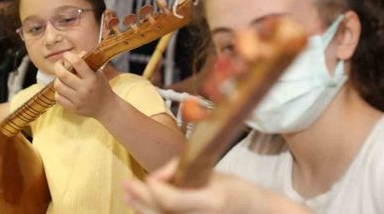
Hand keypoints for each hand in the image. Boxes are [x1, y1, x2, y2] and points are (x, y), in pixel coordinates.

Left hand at [53, 51, 117, 118]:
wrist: (106, 107)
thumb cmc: (101, 87)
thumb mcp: (98, 72)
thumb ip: (86, 62)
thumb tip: (73, 54)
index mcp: (92, 78)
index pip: (77, 62)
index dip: (68, 56)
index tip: (66, 55)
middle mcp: (84, 89)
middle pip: (63, 74)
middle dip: (58, 66)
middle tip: (59, 64)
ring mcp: (78, 100)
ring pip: (58, 86)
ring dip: (57, 79)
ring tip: (61, 78)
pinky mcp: (73, 108)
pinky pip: (58, 97)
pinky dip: (58, 91)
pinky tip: (63, 89)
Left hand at [125, 160, 275, 213]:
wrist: (255, 212)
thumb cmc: (236, 189)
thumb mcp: (214, 173)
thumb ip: (185, 172)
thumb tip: (157, 175)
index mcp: (213, 202)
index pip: (173, 202)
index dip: (156, 189)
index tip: (148, 178)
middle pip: (162, 213)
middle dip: (141, 198)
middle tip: (128, 184)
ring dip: (141, 209)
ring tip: (129, 196)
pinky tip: (141, 208)